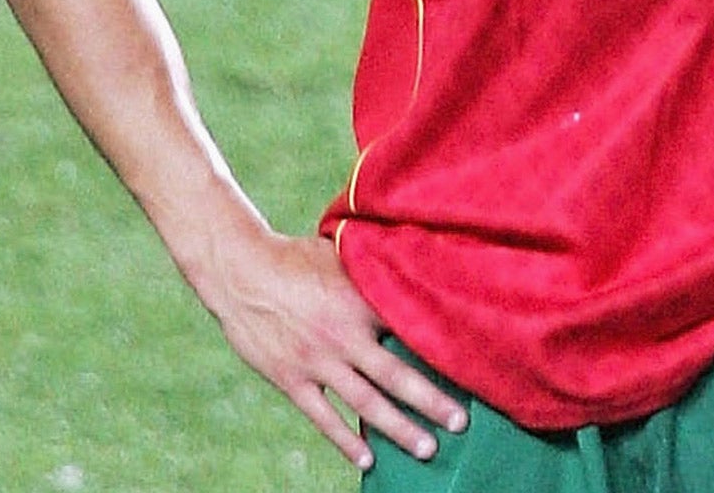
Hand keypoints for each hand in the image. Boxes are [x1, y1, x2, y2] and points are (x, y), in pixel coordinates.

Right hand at [204, 231, 467, 471]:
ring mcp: (317, 361)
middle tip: (460, 423)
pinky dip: (345, 441)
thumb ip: (376, 266)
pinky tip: (367, 459)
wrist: (240, 270)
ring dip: (398, 428)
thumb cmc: (296, 257)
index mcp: (361, 300)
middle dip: (431, 401)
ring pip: (366, 403)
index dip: (441, 347)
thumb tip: (415, 257)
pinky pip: (324, 417)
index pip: (411, 328)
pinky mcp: (291, 379)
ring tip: (427, 449)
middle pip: (396, 375)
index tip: (473, 365)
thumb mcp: (342, 253)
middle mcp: (344, 335)